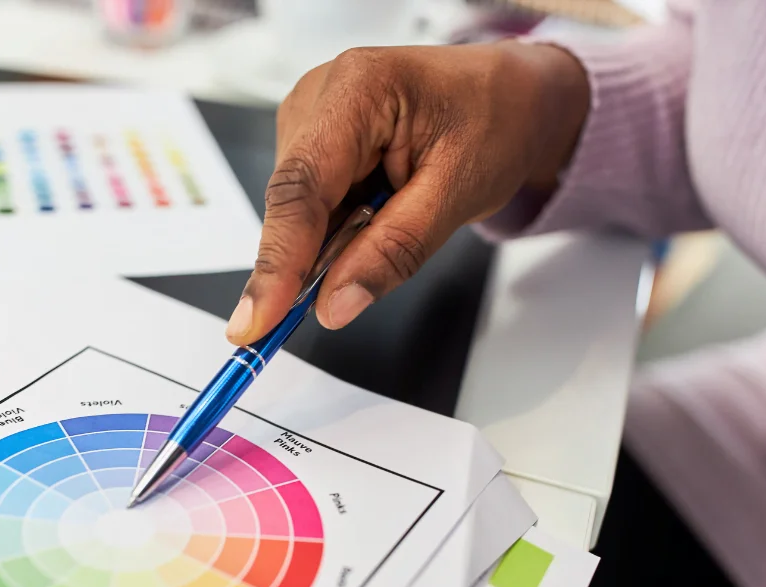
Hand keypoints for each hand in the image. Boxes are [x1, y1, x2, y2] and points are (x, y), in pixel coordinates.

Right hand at [224, 42, 589, 343]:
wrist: (508, 95)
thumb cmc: (493, 122)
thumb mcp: (458, 194)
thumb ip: (394, 251)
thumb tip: (334, 304)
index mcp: (360, 88)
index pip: (301, 189)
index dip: (276, 262)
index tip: (257, 321)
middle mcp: (320, 94)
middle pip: (291, 202)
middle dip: (312, 256)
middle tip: (355, 284)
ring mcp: (310, 116)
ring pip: (296, 211)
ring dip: (332, 240)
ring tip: (398, 212)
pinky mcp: (311, 140)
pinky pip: (307, 206)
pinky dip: (336, 228)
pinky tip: (377, 211)